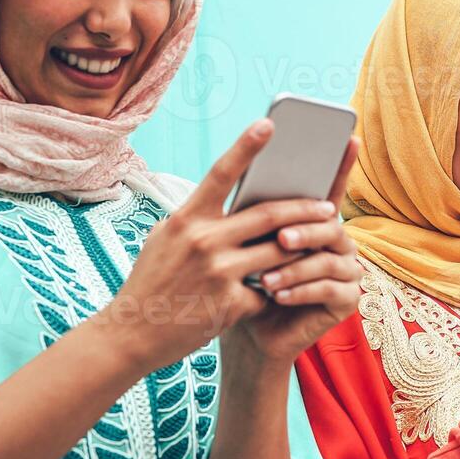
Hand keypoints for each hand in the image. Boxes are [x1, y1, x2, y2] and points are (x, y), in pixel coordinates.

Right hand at [96, 120, 339, 372]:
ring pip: (279, 252)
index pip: (221, 174)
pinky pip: (268, 290)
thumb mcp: (168, 239)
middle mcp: (203, 241)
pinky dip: (276, 290)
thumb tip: (238, 200)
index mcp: (187, 219)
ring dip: (302, 248)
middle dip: (305, 209)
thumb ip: (200, 219)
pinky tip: (278, 294)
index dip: (246, 147)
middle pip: (269, 215)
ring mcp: (219, 273)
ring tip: (320, 244)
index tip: (268, 124)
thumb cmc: (153, 281)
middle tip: (328, 207)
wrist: (131, 334)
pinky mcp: (231, 304)